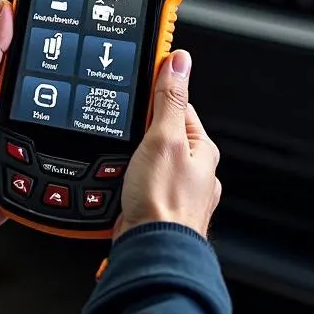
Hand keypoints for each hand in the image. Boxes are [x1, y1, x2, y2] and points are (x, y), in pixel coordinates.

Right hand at [115, 50, 221, 239]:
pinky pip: (131, 184)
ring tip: (115, 163)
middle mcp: (191, 171)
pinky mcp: (151, 208)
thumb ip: (169, 100)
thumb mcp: (164, 139)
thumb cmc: (164, 203)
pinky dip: (119, 181)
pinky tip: (112, 183)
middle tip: (120, 131)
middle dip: (135, 133)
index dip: (154, 94)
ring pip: (142, 162)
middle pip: (157, 134)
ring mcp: (171, 191)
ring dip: (124, 160)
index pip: (177, 107)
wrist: (151, 251)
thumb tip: (179, 62)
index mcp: (201, 150)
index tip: (138, 82)